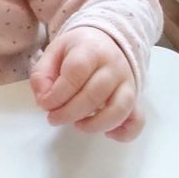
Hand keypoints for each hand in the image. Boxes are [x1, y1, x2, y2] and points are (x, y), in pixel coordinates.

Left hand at [29, 26, 143, 141]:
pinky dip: (124, 132)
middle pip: (95, 94)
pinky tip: (107, 134)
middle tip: (54, 118)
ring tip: (78, 125)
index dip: (58, 93)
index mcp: (91, 50)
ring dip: (95, 125)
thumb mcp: (53, 53)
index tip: (45, 104)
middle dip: (69, 112)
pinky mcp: (135, 99)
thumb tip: (44, 99)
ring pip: (119, 109)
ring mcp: (128, 84)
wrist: (107, 43)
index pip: (76, 72)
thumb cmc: (76, 52)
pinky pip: (137, 120)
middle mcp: (114, 66)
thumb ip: (41, 75)